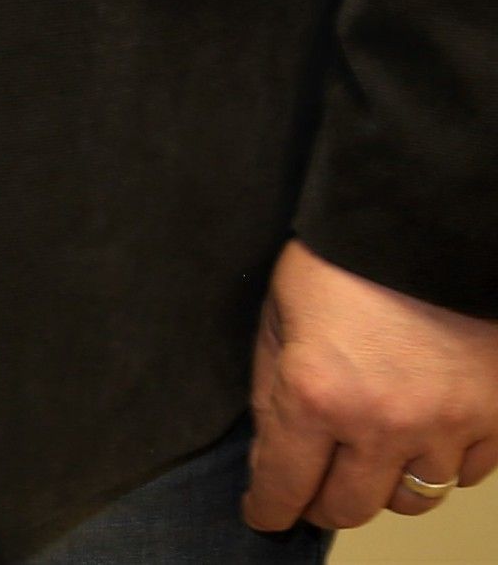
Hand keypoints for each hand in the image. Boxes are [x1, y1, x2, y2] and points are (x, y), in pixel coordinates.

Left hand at [246, 239, 497, 528]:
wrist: (422, 221)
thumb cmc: (340, 258)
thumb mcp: (279, 313)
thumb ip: (272, 387)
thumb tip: (270, 450)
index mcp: (317, 393)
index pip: (286, 484)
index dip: (269, 508)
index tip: (264, 515)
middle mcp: (383, 422)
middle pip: (351, 506)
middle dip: (321, 503)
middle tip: (310, 489)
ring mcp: (447, 426)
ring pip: (413, 498)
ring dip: (385, 484)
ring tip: (368, 454)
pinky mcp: (495, 418)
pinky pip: (466, 474)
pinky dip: (441, 462)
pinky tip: (422, 433)